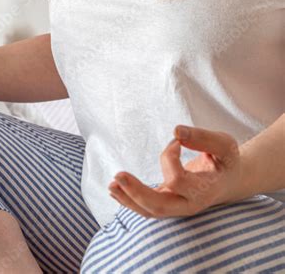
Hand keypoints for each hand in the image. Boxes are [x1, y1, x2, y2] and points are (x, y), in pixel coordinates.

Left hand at [108, 125, 244, 217]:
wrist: (231, 180)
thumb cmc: (226, 159)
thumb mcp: (224, 144)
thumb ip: (202, 137)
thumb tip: (176, 131)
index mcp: (205, 191)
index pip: (178, 180)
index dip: (170, 157)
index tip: (176, 140)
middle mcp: (190, 204)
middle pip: (159, 207)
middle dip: (136, 193)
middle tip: (117, 176)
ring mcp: (178, 206)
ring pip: (149, 211)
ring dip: (128, 199)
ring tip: (111, 184)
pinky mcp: (168, 202)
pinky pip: (147, 206)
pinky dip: (130, 199)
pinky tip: (115, 188)